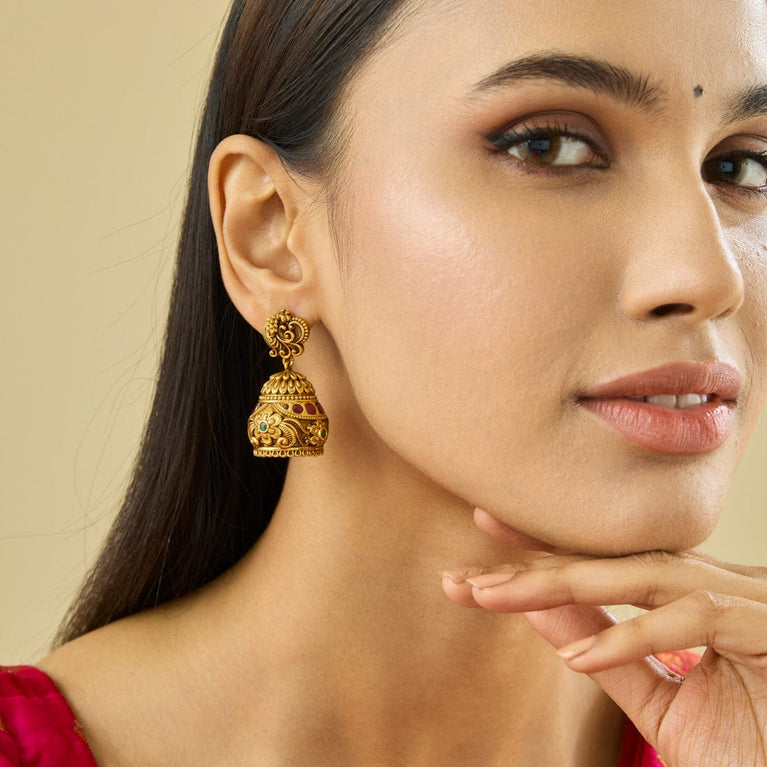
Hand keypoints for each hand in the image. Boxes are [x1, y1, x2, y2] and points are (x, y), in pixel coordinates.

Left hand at [442, 509, 766, 766]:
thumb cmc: (754, 746)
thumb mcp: (664, 705)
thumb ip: (609, 655)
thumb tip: (542, 611)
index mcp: (693, 596)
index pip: (605, 561)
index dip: (542, 546)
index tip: (483, 533)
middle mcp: (716, 585)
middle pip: (611, 561)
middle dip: (532, 565)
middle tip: (463, 576)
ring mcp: (744, 601)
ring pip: (641, 575)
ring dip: (563, 584)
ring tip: (495, 597)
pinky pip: (692, 619)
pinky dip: (631, 637)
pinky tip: (578, 659)